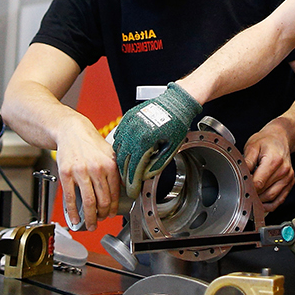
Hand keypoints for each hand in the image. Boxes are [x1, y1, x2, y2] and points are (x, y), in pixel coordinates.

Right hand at [55, 117, 120, 230]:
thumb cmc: (90, 143)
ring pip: (88, 202)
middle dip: (102, 215)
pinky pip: (70, 198)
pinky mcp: (66, 174)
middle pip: (102, 200)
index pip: (114, 193)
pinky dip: (73, 212)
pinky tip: (75, 219)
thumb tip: (123, 189)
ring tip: (90, 224)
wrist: (71, 131)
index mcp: (109, 165)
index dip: (113, 207)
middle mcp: (96, 168)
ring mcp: (80, 172)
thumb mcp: (109, 153)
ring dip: (90, 218)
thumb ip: (116, 171)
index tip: (110, 214)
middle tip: (100, 220)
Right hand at [112, 82, 201, 199]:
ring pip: (118, 150)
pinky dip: (120, 149)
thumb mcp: (170, 148)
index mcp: (145, 140)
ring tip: (126, 172)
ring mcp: (128, 124)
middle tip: (128, 184)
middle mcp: (133, 132)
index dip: (132, 183)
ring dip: (121, 163)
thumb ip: (157, 164)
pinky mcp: (126, 119)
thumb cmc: (176, 124)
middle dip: (125, 175)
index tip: (131, 191)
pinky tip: (126, 155)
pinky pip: (118, 138)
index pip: (134, 168)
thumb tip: (145, 177)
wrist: (175, 104)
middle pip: (123, 161)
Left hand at [243, 123, 294, 211]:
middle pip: (265, 192)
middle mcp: (284, 171)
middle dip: (252, 195)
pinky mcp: (290, 182)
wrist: (280, 138)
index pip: (258, 183)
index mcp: (274, 161)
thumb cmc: (265, 141)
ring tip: (250, 196)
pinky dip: (270, 205)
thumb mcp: (252, 146)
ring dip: (260, 201)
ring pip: (272, 198)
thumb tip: (242, 176)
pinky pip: (280, 200)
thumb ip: (246, 162)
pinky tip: (261, 203)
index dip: (247, 188)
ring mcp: (288, 177)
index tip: (240, 187)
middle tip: (243, 192)